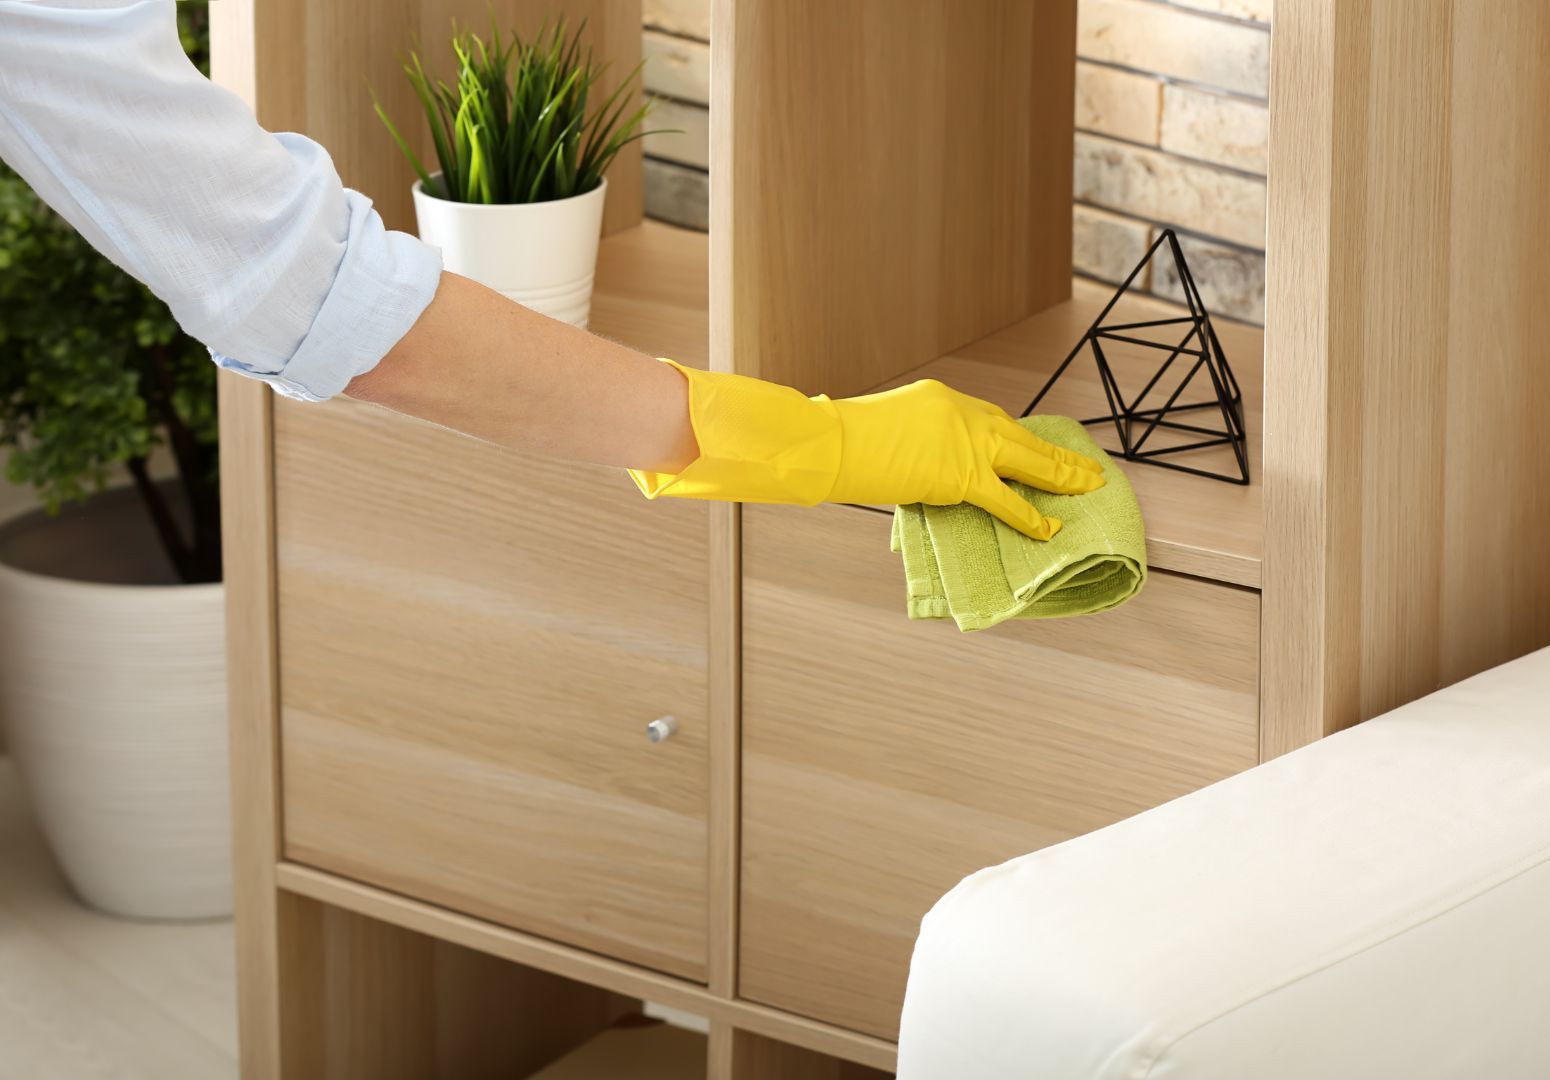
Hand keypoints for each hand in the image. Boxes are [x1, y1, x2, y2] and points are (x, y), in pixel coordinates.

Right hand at [628, 362, 1104, 539]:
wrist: (831, 442)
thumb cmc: (842, 439)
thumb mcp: (885, 431)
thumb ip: (913, 446)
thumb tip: (919, 469)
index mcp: (943, 400)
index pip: (993, 420)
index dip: (1019, 440)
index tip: (1036, 449)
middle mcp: (963, 413)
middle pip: (1022, 436)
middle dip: (1056, 454)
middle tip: (1087, 467)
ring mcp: (965, 442)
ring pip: (1029, 460)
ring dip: (1062, 477)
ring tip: (1088, 488)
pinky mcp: (961, 474)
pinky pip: (1007, 498)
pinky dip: (1030, 515)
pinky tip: (1050, 527)